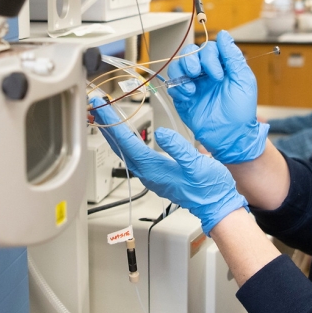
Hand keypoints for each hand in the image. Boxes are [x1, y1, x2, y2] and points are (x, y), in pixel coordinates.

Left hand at [90, 97, 247, 234]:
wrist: (216, 204)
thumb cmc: (209, 187)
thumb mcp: (197, 164)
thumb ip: (178, 148)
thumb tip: (160, 133)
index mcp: (154, 169)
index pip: (127, 143)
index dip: (112, 123)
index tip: (101, 108)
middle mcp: (147, 173)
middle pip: (120, 147)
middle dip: (106, 126)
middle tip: (95, 107)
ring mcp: (150, 175)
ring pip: (124, 152)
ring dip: (113, 134)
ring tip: (105, 118)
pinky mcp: (156, 175)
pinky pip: (133, 156)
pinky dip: (124, 142)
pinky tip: (124, 136)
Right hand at [166, 30, 268, 163]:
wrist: (230, 137)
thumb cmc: (241, 111)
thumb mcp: (243, 80)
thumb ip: (233, 56)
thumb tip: (224, 35)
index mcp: (221, 67)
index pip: (209, 48)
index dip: (210, 57)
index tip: (217, 74)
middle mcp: (205, 73)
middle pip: (190, 52)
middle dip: (192, 60)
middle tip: (198, 74)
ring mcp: (193, 84)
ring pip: (178, 66)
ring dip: (182, 72)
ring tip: (192, 87)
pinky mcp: (182, 97)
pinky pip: (172, 84)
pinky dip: (178, 88)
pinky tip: (189, 96)